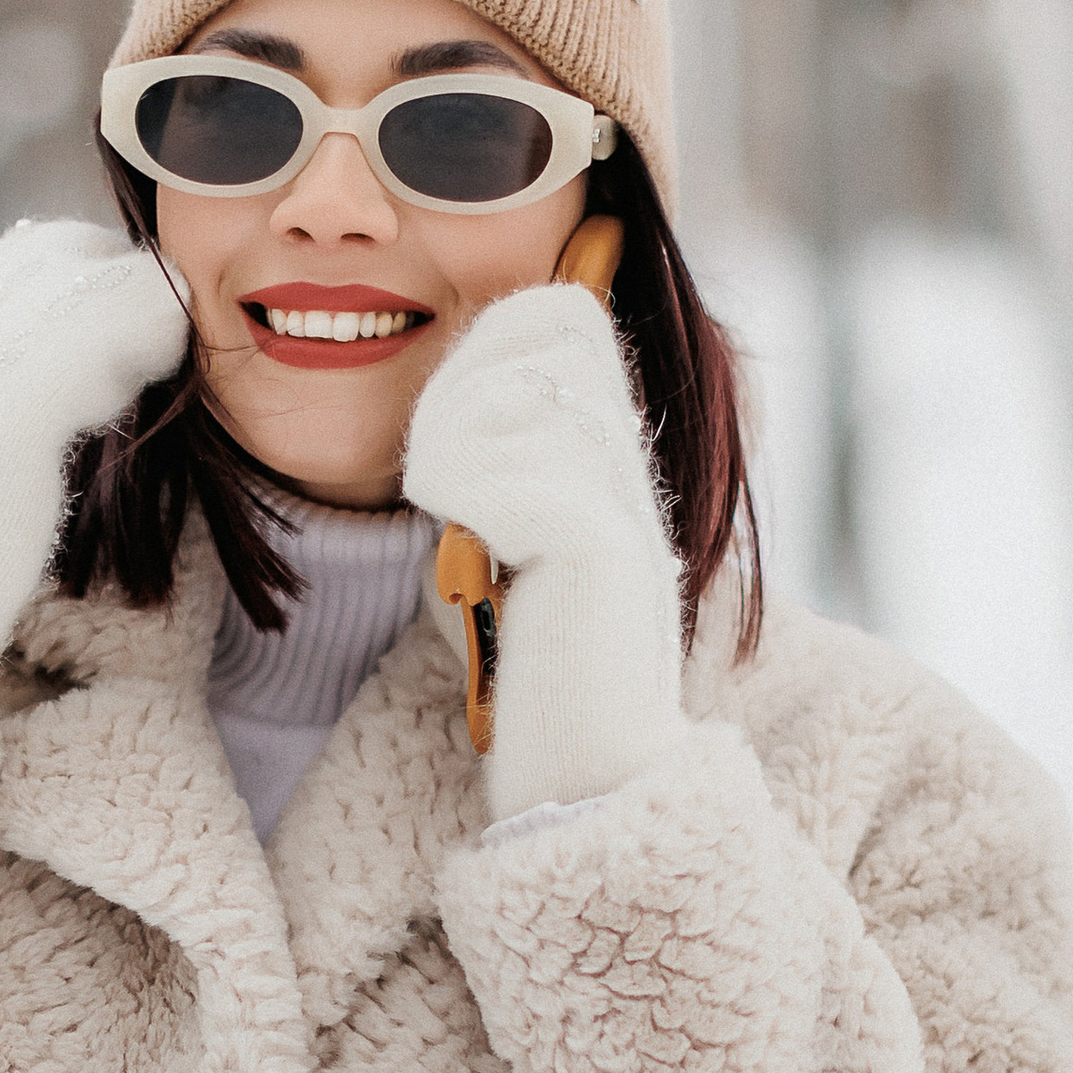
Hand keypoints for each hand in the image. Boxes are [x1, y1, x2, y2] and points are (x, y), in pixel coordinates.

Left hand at [402, 282, 690, 822]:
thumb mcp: (496, 528)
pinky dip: (458, 500)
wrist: (584, 763)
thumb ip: (485, 452)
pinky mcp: (600, 538)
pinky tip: (475, 557)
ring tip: (466, 532)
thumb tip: (443, 389)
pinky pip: (492, 468)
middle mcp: (628, 448)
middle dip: (463, 387)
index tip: (454, 450)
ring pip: (501, 392)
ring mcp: (622, 487)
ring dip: (448, 452)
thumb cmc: (526, 652)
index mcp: (607, 436)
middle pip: (537, 322)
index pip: (551, 309)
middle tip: (451, 488)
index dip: (485, 346)